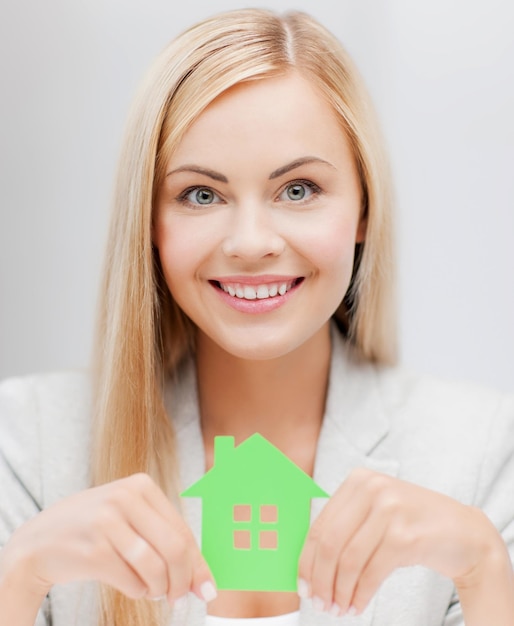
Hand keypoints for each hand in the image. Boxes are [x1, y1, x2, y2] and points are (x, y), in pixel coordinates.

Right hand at [0, 473, 215, 605]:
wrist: (38, 541)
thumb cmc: (95, 530)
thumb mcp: (130, 520)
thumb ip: (165, 542)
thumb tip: (203, 583)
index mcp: (140, 484)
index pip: (182, 530)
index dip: (197, 564)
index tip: (207, 589)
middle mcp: (124, 498)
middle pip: (175, 548)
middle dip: (183, 581)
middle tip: (180, 598)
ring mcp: (107, 522)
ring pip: (156, 568)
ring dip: (160, 589)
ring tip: (154, 592)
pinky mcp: (94, 551)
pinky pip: (133, 582)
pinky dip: (138, 592)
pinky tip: (133, 587)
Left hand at [298, 467, 499, 615]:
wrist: (465, 532)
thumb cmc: (412, 524)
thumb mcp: (376, 512)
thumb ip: (345, 526)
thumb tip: (307, 564)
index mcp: (359, 480)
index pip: (320, 525)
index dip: (306, 560)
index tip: (302, 585)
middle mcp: (373, 489)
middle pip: (330, 543)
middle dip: (320, 579)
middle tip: (320, 603)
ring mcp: (391, 511)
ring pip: (349, 560)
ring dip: (340, 591)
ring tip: (339, 609)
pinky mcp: (407, 536)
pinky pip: (371, 573)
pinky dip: (360, 594)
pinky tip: (357, 605)